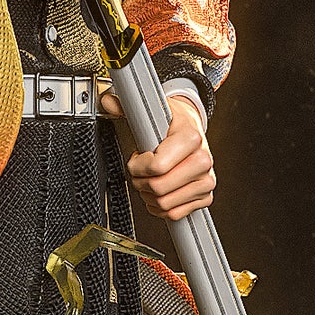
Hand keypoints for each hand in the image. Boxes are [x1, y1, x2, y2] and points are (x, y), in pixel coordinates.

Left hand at [100, 90, 214, 219]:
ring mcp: (206, 180)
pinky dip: (160, 207)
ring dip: (149, 195)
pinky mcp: (205, 196)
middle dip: (140, 181)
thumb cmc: (170, 122)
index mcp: (191, 138)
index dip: (137, 165)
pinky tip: (159, 191)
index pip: (156, 167)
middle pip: (158, 188)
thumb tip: (107, 101)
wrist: (191, 129)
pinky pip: (174, 214)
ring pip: (164, 204)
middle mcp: (203, 160)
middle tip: (139, 170)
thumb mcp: (149, 108)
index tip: (137, 156)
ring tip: (149, 178)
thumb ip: (125, 106)